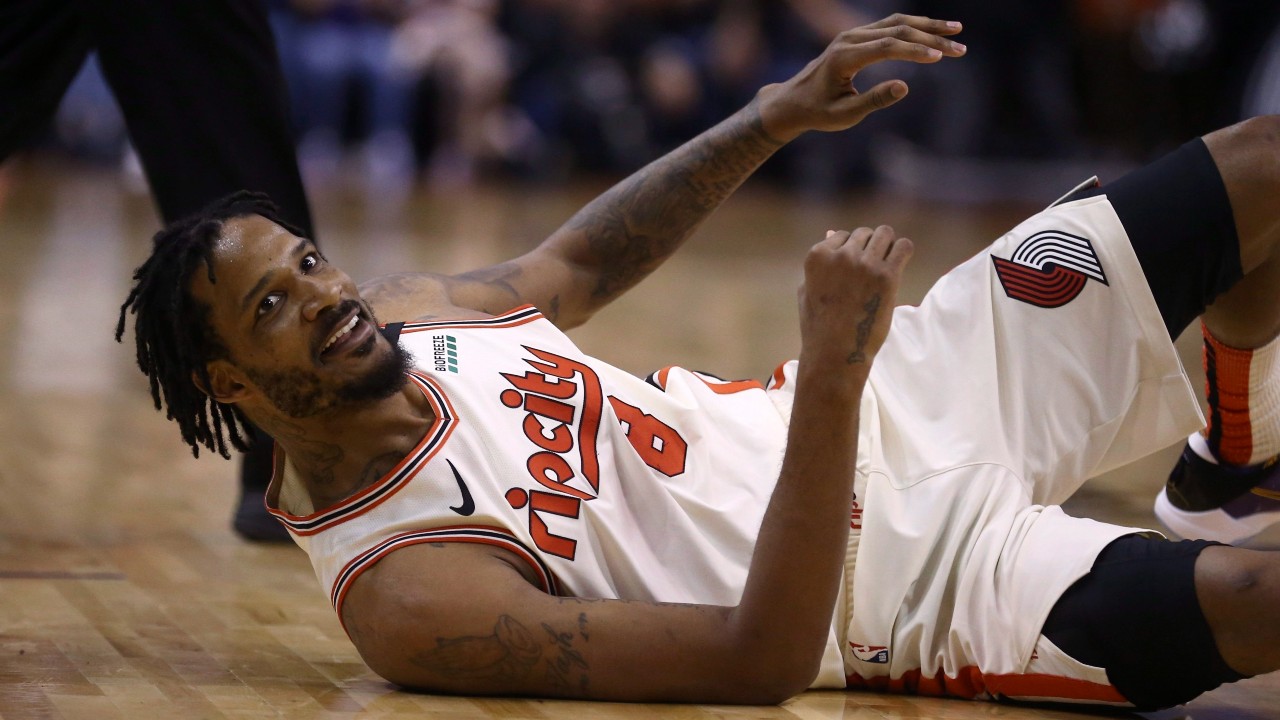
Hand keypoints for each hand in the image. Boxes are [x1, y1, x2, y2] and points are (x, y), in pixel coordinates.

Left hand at [757, 14, 965, 140]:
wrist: (794, 100)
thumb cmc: (818, 112)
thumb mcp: (844, 115)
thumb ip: (874, 101)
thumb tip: (905, 87)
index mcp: (845, 58)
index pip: (887, 47)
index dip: (915, 51)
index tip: (940, 58)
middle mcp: (849, 39)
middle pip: (897, 30)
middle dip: (931, 39)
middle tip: (960, 50)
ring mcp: (853, 34)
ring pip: (897, 22)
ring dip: (928, 26)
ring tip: (957, 31)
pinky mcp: (858, 35)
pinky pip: (891, 25)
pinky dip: (916, 27)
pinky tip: (936, 31)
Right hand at [798, 226, 912, 372]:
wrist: (836, 352)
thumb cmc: (819, 326)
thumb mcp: (807, 289)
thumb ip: (821, 262)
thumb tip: (831, 232)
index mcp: (818, 256)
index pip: (841, 235)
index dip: (850, 250)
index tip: (853, 268)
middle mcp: (841, 254)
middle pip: (864, 233)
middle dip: (868, 247)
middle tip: (870, 270)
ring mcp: (865, 263)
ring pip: (885, 234)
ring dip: (886, 246)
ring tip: (885, 265)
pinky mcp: (887, 275)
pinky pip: (903, 246)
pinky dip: (903, 251)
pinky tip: (899, 263)